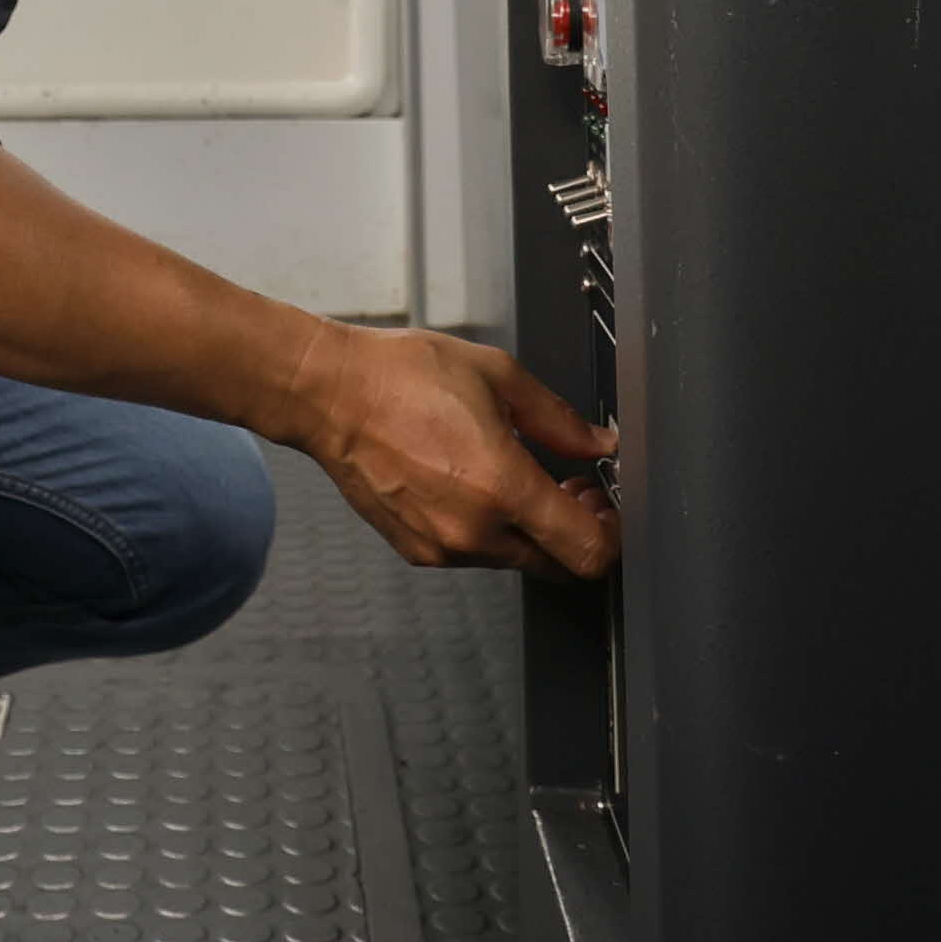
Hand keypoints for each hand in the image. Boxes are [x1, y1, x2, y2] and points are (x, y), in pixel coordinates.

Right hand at [270, 318, 616, 575]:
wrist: (329, 395)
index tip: (608, 509)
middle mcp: (474, 531)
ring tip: (521, 477)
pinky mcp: (418, 551)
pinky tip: (480, 485)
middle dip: (577, 531)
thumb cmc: (401, 377)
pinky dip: (492, 530)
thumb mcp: (498, 376)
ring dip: (533, 530)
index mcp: (502, 487)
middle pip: (558, 565)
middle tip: (573, 489)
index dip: (611, 535)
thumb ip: (558, 419)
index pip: (587, 550)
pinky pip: (476, 554)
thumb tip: (597, 444)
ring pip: (517, 559)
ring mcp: (443, 548)